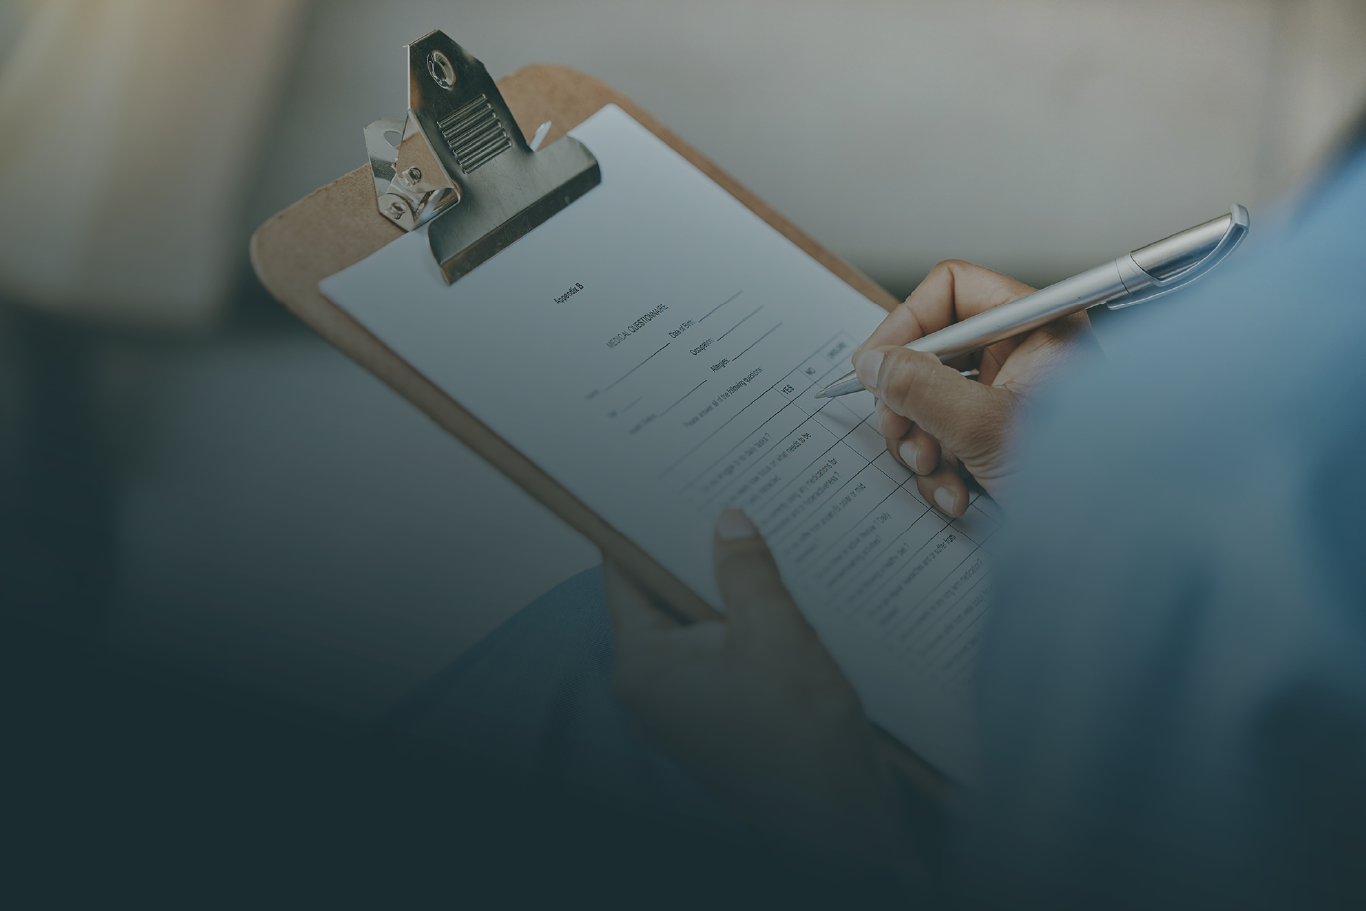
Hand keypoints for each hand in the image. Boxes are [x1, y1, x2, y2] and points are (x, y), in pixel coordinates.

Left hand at [605, 510, 919, 870]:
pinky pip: (722, 651)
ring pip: (697, 623)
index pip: (623, 575)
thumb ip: (745, 569)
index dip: (641, 525)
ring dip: (727, 587)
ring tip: (759, 538)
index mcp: (642, 666)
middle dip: (696, 552)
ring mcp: (684, 706)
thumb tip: (728, 522)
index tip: (656, 483)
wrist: (842, 825)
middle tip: (723, 498)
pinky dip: (744, 622)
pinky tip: (780, 593)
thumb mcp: (776, 632)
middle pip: (662, 596)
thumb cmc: (802, 742)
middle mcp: (652, 688)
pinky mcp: (718, 716)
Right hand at [853, 260, 1098, 515]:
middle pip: (934, 351)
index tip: (875, 364)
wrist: (1109, 541)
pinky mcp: (1001, 438)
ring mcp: (1011, 399)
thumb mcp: (982, 426)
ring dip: (921, 441)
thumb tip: (873, 363)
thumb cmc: (1081, 479)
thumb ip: (919, 388)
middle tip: (900, 428)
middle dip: (910, 399)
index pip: (952, 291)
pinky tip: (957, 492)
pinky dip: (942, 468)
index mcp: (1036, 328)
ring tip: (935, 469)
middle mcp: (1025, 356)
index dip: (906, 323)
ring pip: (933, 399)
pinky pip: (948, 437)